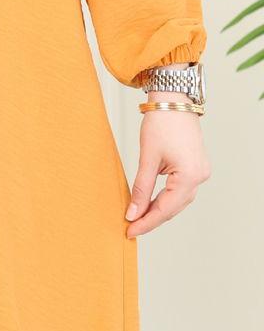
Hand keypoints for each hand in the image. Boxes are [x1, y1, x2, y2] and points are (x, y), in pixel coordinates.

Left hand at [125, 102, 210, 237]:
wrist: (173, 98)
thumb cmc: (161, 122)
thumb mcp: (148, 157)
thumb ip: (141, 188)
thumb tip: (133, 213)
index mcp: (190, 176)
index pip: (165, 209)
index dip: (146, 222)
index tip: (130, 231)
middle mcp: (200, 177)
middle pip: (173, 207)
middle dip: (151, 218)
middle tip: (131, 228)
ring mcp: (200, 172)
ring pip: (178, 200)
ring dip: (159, 209)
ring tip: (138, 218)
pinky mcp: (196, 166)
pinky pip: (180, 189)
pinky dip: (166, 197)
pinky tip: (152, 203)